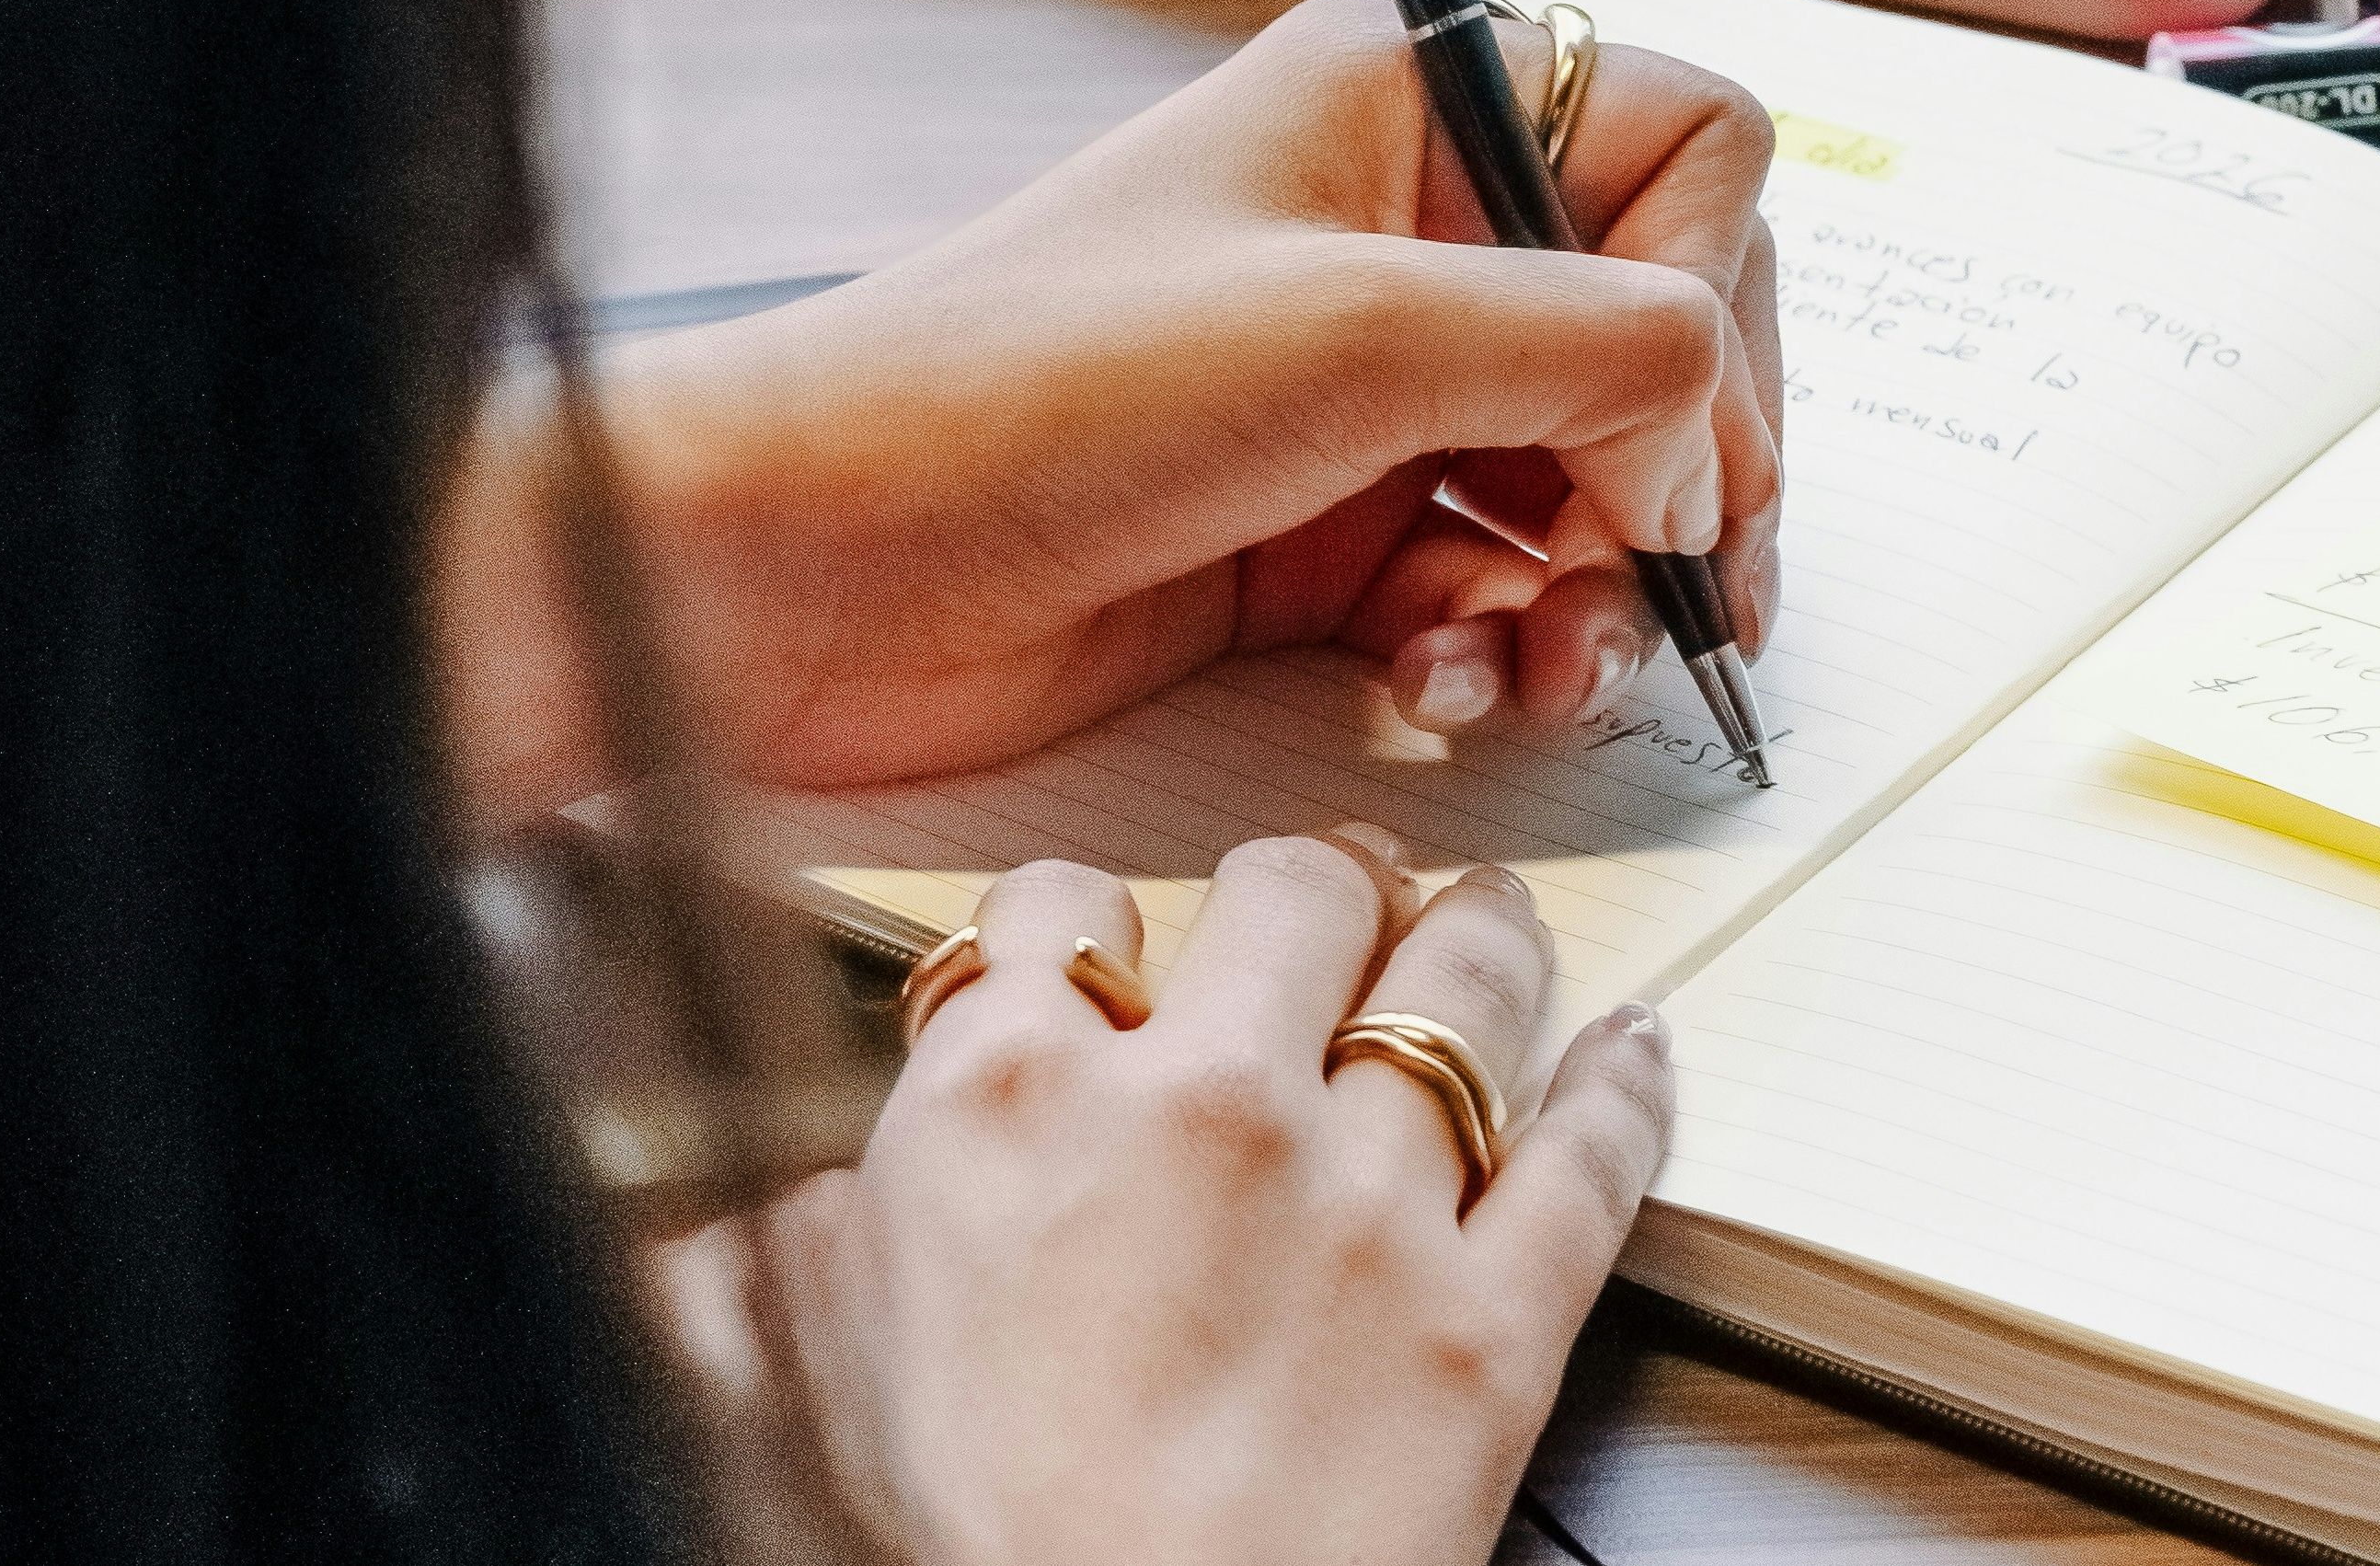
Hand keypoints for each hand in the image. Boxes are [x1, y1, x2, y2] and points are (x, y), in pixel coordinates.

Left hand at [441, 0, 1781, 808]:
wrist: (806, 569)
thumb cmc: (1024, 394)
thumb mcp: (1357, 333)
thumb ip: (1601, 354)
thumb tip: (1715, 446)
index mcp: (1409, 108)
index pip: (1686, 153)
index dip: (1716, 299)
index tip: (1670, 436)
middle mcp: (1407, 236)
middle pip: (1666, 337)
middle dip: (1684, 474)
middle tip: (1672, 586)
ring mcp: (1370, 392)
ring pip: (1597, 481)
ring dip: (1603, 590)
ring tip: (1554, 668)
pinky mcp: (1328, 533)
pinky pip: (1498, 585)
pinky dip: (1507, 648)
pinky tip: (1449, 690)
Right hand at [766, 844, 1672, 1565]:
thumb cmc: (950, 1562)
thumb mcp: (800, 1377)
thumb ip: (795, 1252)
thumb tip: (750, 1219)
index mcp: (1013, 1101)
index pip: (1062, 904)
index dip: (1091, 918)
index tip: (1112, 943)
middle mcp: (1204, 1107)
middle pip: (1297, 889)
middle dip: (1314, 883)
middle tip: (1329, 898)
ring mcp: (1371, 1204)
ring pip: (1466, 980)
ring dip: (1476, 933)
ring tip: (1479, 921)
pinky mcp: (1497, 1319)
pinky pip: (1595, 1153)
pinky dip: (1626, 1083)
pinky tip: (1630, 1048)